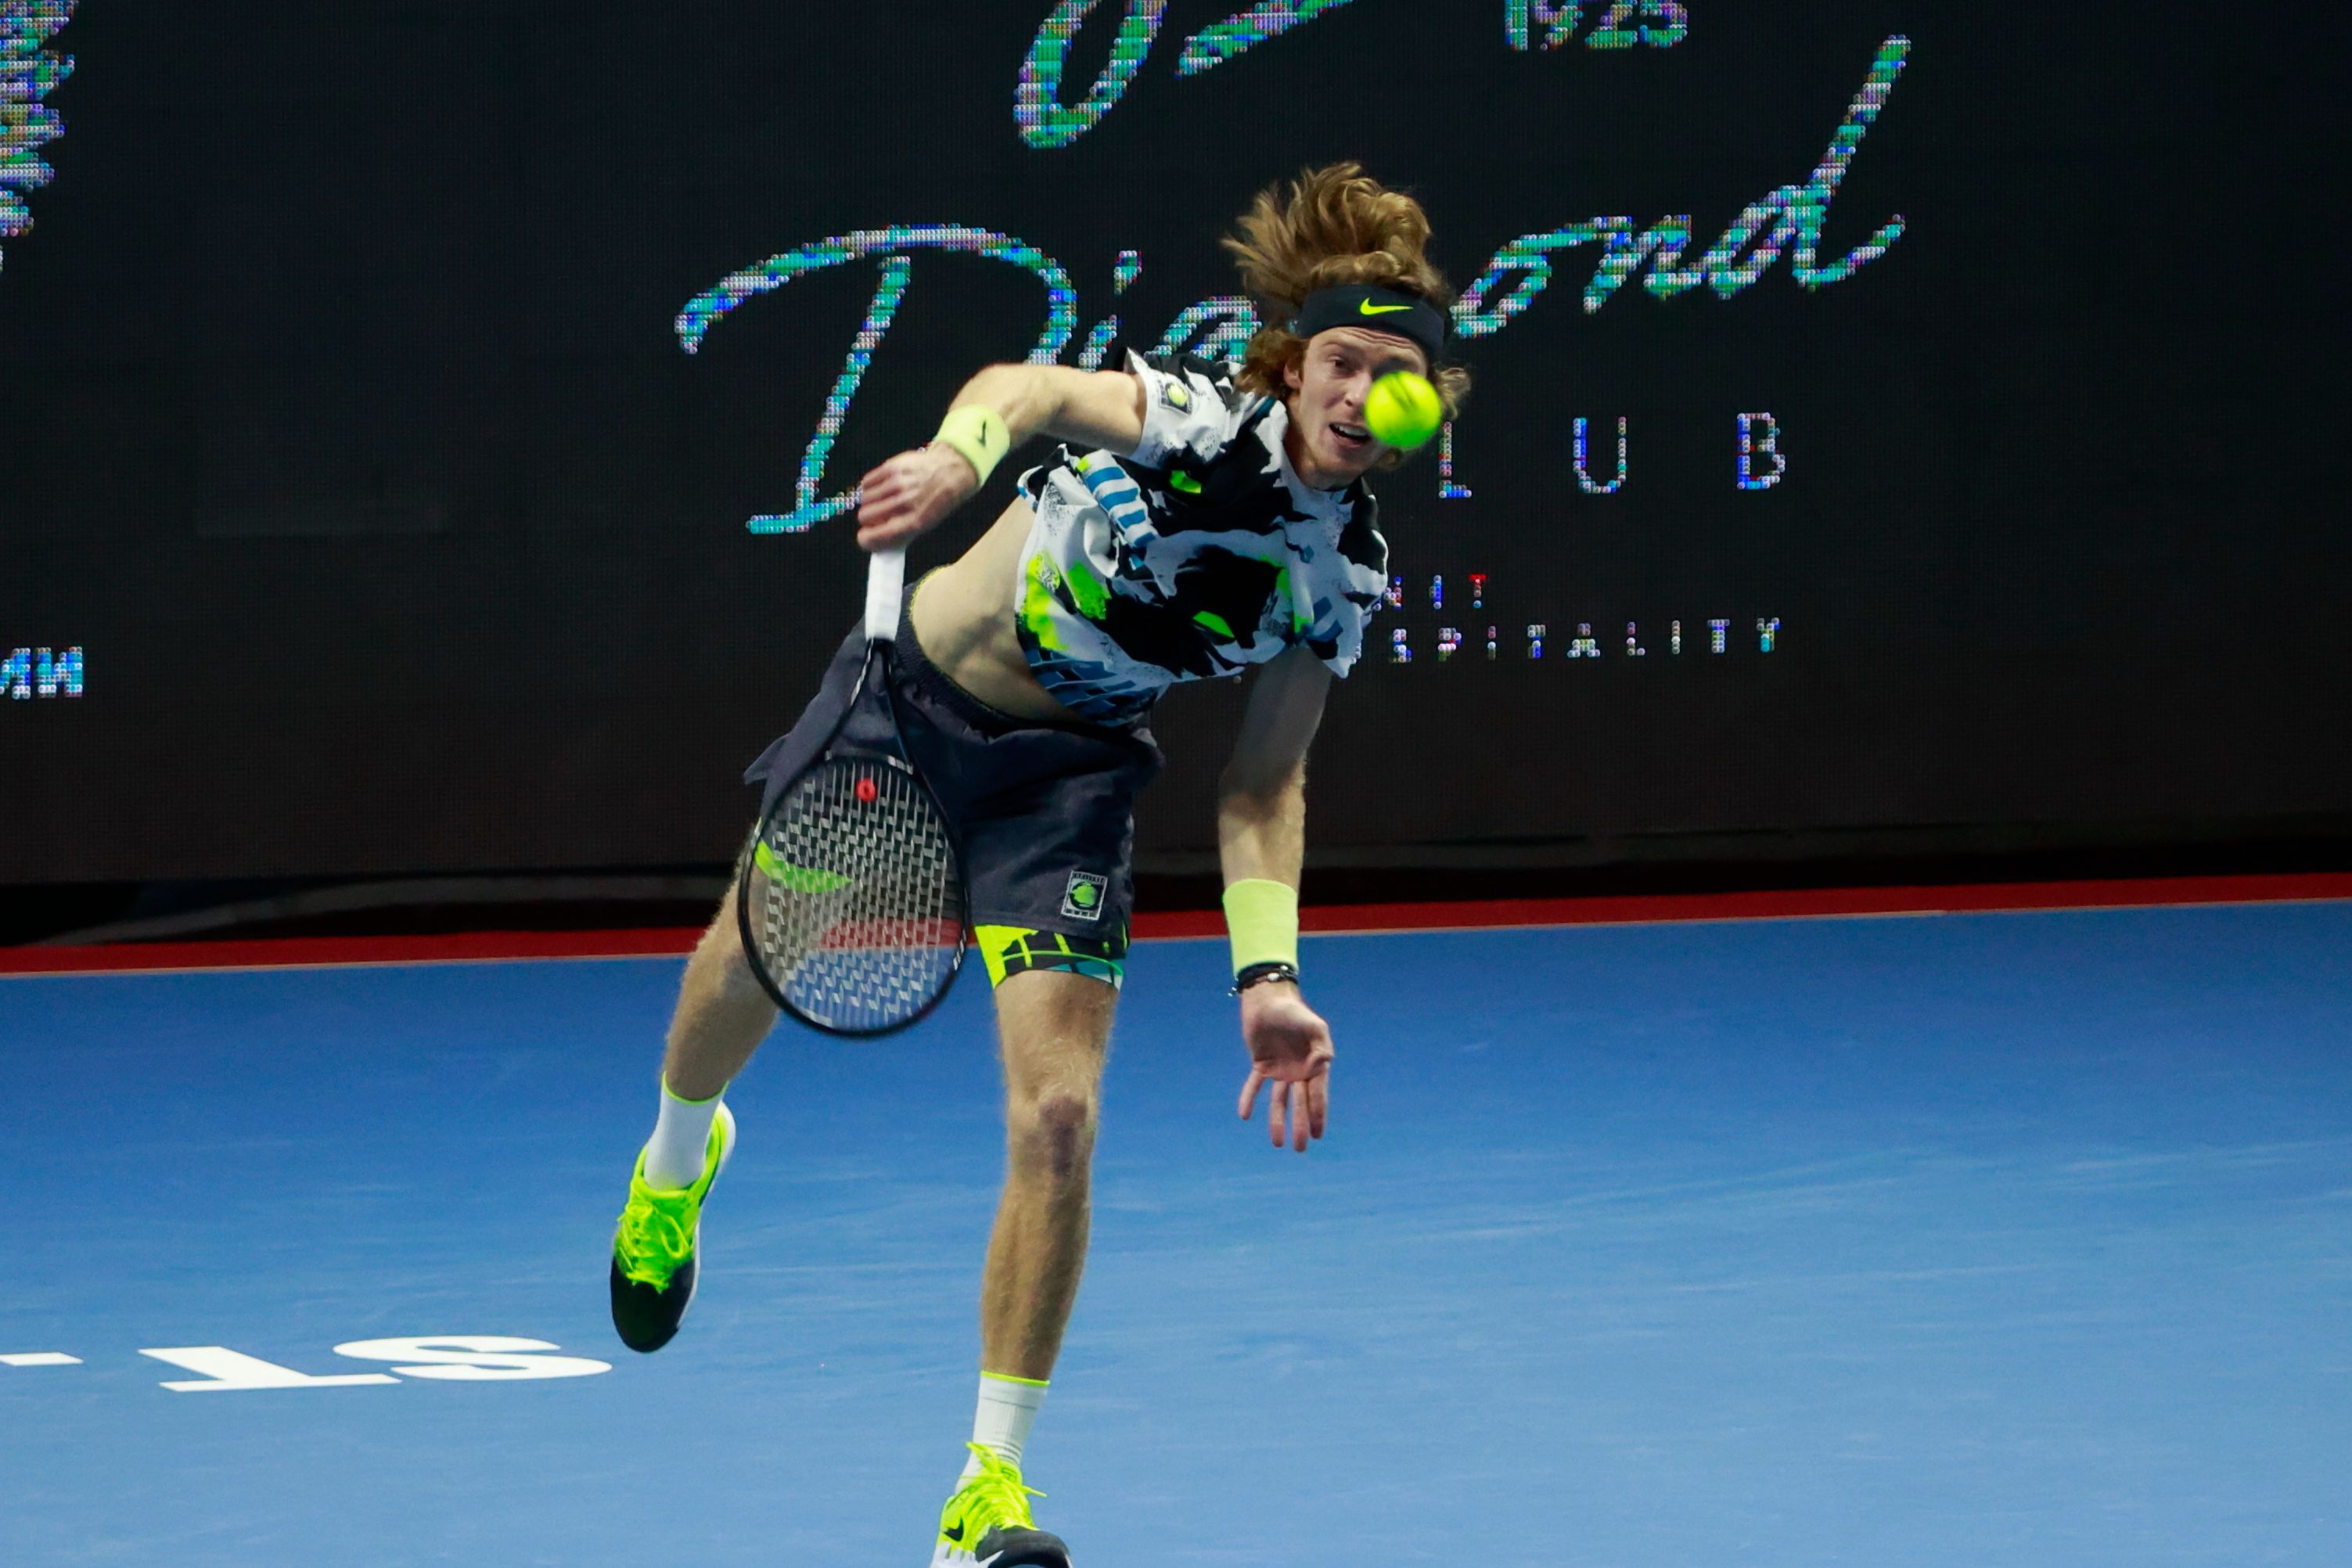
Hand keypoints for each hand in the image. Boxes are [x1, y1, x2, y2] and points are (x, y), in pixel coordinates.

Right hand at [854, 445, 977, 550]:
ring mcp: (896, 483)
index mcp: (913, 522)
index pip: (875, 536)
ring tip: (881, 500)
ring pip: (864, 498)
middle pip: (865, 516)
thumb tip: (876, 541)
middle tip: (876, 517)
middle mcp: (903, 503)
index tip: (865, 537)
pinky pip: (866, 482)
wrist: (951, 471)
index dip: (866, 539)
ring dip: (869, 502)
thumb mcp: (926, 524)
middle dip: (868, 519)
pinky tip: (881, 488)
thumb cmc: (939, 501)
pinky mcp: (891, 467)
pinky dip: (870, 487)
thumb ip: (901, 533)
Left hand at [1235, 983, 1332, 1152]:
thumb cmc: (1293, 1011)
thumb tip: (1324, 1063)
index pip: (1318, 1094)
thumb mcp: (1312, 1025)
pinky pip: (1254, 1086)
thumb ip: (1320, 1043)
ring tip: (1277, 1144)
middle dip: (1301, 1126)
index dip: (1319, 1115)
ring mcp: (1280, 1070)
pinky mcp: (1261, 1065)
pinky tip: (1244, 1115)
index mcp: (1315, 1064)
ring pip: (1279, 1101)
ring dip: (1277, 1121)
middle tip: (1301, 1149)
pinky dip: (1249, 1099)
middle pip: (1300, 1104)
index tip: (1319, 1134)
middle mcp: (1299, 1071)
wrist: (1268, 1000)